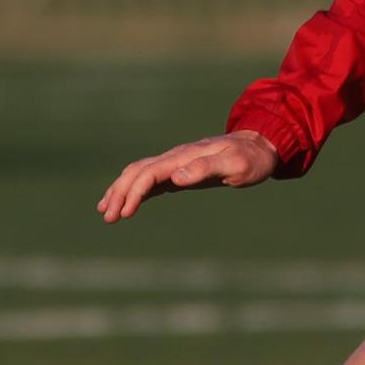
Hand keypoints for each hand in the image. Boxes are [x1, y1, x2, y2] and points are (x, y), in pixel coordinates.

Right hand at [97, 132, 279, 222]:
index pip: (150, 172)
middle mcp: (175, 157)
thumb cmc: (250, 159)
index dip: (134, 192)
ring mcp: (175, 163)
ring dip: (120, 191)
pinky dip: (133, 191)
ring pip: (138, 174)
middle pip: (137, 172)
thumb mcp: (234, 165)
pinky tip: (125, 204)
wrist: (259, 146)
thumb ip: (205, 168)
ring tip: (105, 212)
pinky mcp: (179, 171)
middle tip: (107, 217)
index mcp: (184, 156)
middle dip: (119, 193)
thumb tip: (176, 177)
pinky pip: (149, 180)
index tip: (124, 213)